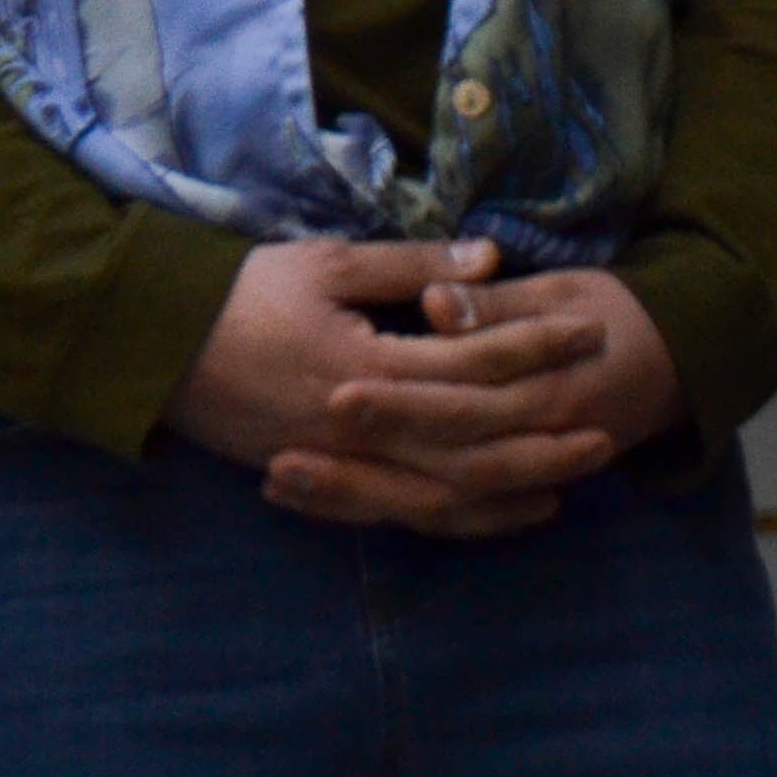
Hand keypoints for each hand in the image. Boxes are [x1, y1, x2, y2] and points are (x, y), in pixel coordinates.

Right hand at [163, 240, 615, 537]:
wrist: (167, 353)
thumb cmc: (248, 295)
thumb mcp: (328, 263)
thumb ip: (411, 266)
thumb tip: (488, 259)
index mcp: (373, 367)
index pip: (477, 360)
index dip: (537, 343)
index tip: (589, 328)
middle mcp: (371, 431)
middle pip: (480, 441)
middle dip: (547, 429)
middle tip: (608, 422)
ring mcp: (354, 468)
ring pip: (455, 493)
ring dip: (519, 485)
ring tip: (575, 475)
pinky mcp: (337, 485)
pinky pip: (416, 516)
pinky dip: (470, 518)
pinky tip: (507, 509)